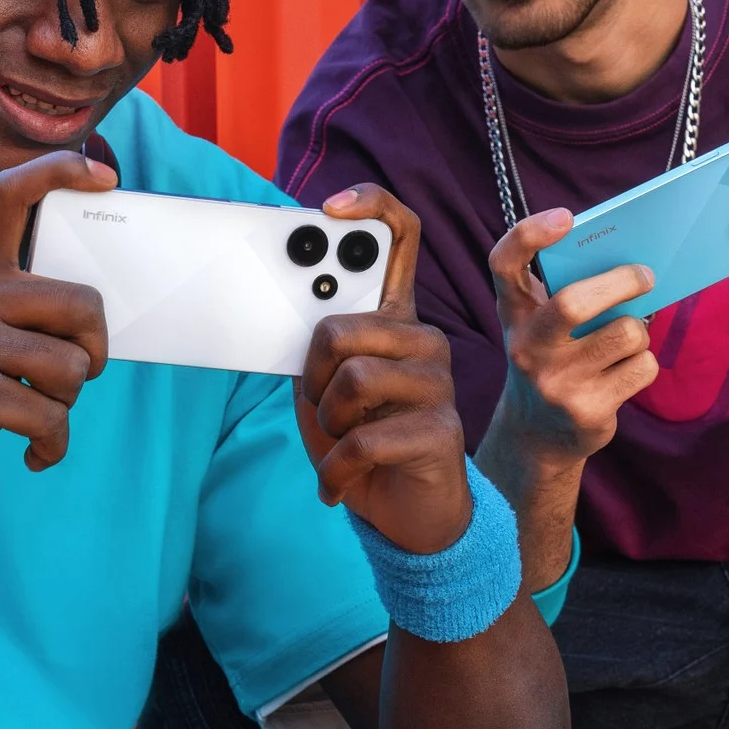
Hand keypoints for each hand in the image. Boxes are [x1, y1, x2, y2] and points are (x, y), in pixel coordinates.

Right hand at [0, 152, 112, 496]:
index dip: (61, 172)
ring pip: (71, 367)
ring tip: (37, 414)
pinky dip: (53, 444)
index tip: (103, 177)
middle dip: (94, 348)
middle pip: (81, 303)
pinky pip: (49, 419)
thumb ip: (6, 304)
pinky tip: (36, 452)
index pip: (12, 194)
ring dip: (65, 403)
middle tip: (77, 372)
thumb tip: (85, 320)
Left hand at [295, 186, 469, 555]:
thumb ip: (315, 351)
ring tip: (341, 445)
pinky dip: (335, 471)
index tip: (328, 209)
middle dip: (312, 379)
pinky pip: (361, 439)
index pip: (400, 238)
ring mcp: (438, 383)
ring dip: (328, 426)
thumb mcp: (324, 394)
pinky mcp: (441, 431)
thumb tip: (287, 308)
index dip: (369, 208)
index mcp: (396, 320)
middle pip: (340, 326)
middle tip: (324, 410)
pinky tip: (339, 485)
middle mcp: (423, 341)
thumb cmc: (363, 446)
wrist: (407, 520)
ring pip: (351, 380)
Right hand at [484, 209, 658, 468]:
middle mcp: (527, 347)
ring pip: (626, 334)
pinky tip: (624, 372)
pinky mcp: (587, 411)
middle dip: (622, 281)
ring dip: (638, 330)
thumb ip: (566, 288)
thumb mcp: (541, 323)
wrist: (538, 434)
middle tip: (646, 275)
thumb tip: (630, 260)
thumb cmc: (551, 357)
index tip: (566, 217)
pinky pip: (642, 367)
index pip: (504, 264)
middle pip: (573, 303)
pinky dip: (643, 363)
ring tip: (625, 338)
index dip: (529, 234)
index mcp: (514, 313)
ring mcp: (555, 383)